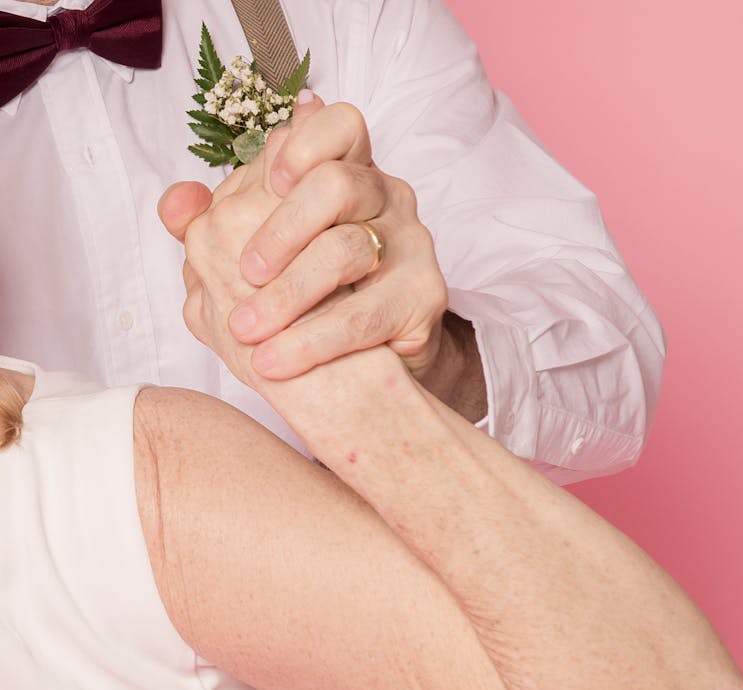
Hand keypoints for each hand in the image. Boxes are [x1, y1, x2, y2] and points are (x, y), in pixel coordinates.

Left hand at [226, 95, 448, 381]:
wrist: (367, 367)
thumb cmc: (309, 301)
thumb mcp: (256, 260)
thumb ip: (213, 229)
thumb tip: (174, 205)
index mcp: (347, 171)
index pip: (339, 125)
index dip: (304, 144)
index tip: (272, 180)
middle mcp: (386, 197)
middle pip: (339, 183)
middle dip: (282, 229)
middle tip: (244, 273)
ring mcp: (412, 243)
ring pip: (351, 249)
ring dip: (290, 293)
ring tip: (247, 330)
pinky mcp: (424, 296)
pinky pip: (366, 315)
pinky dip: (312, 342)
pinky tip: (273, 363)